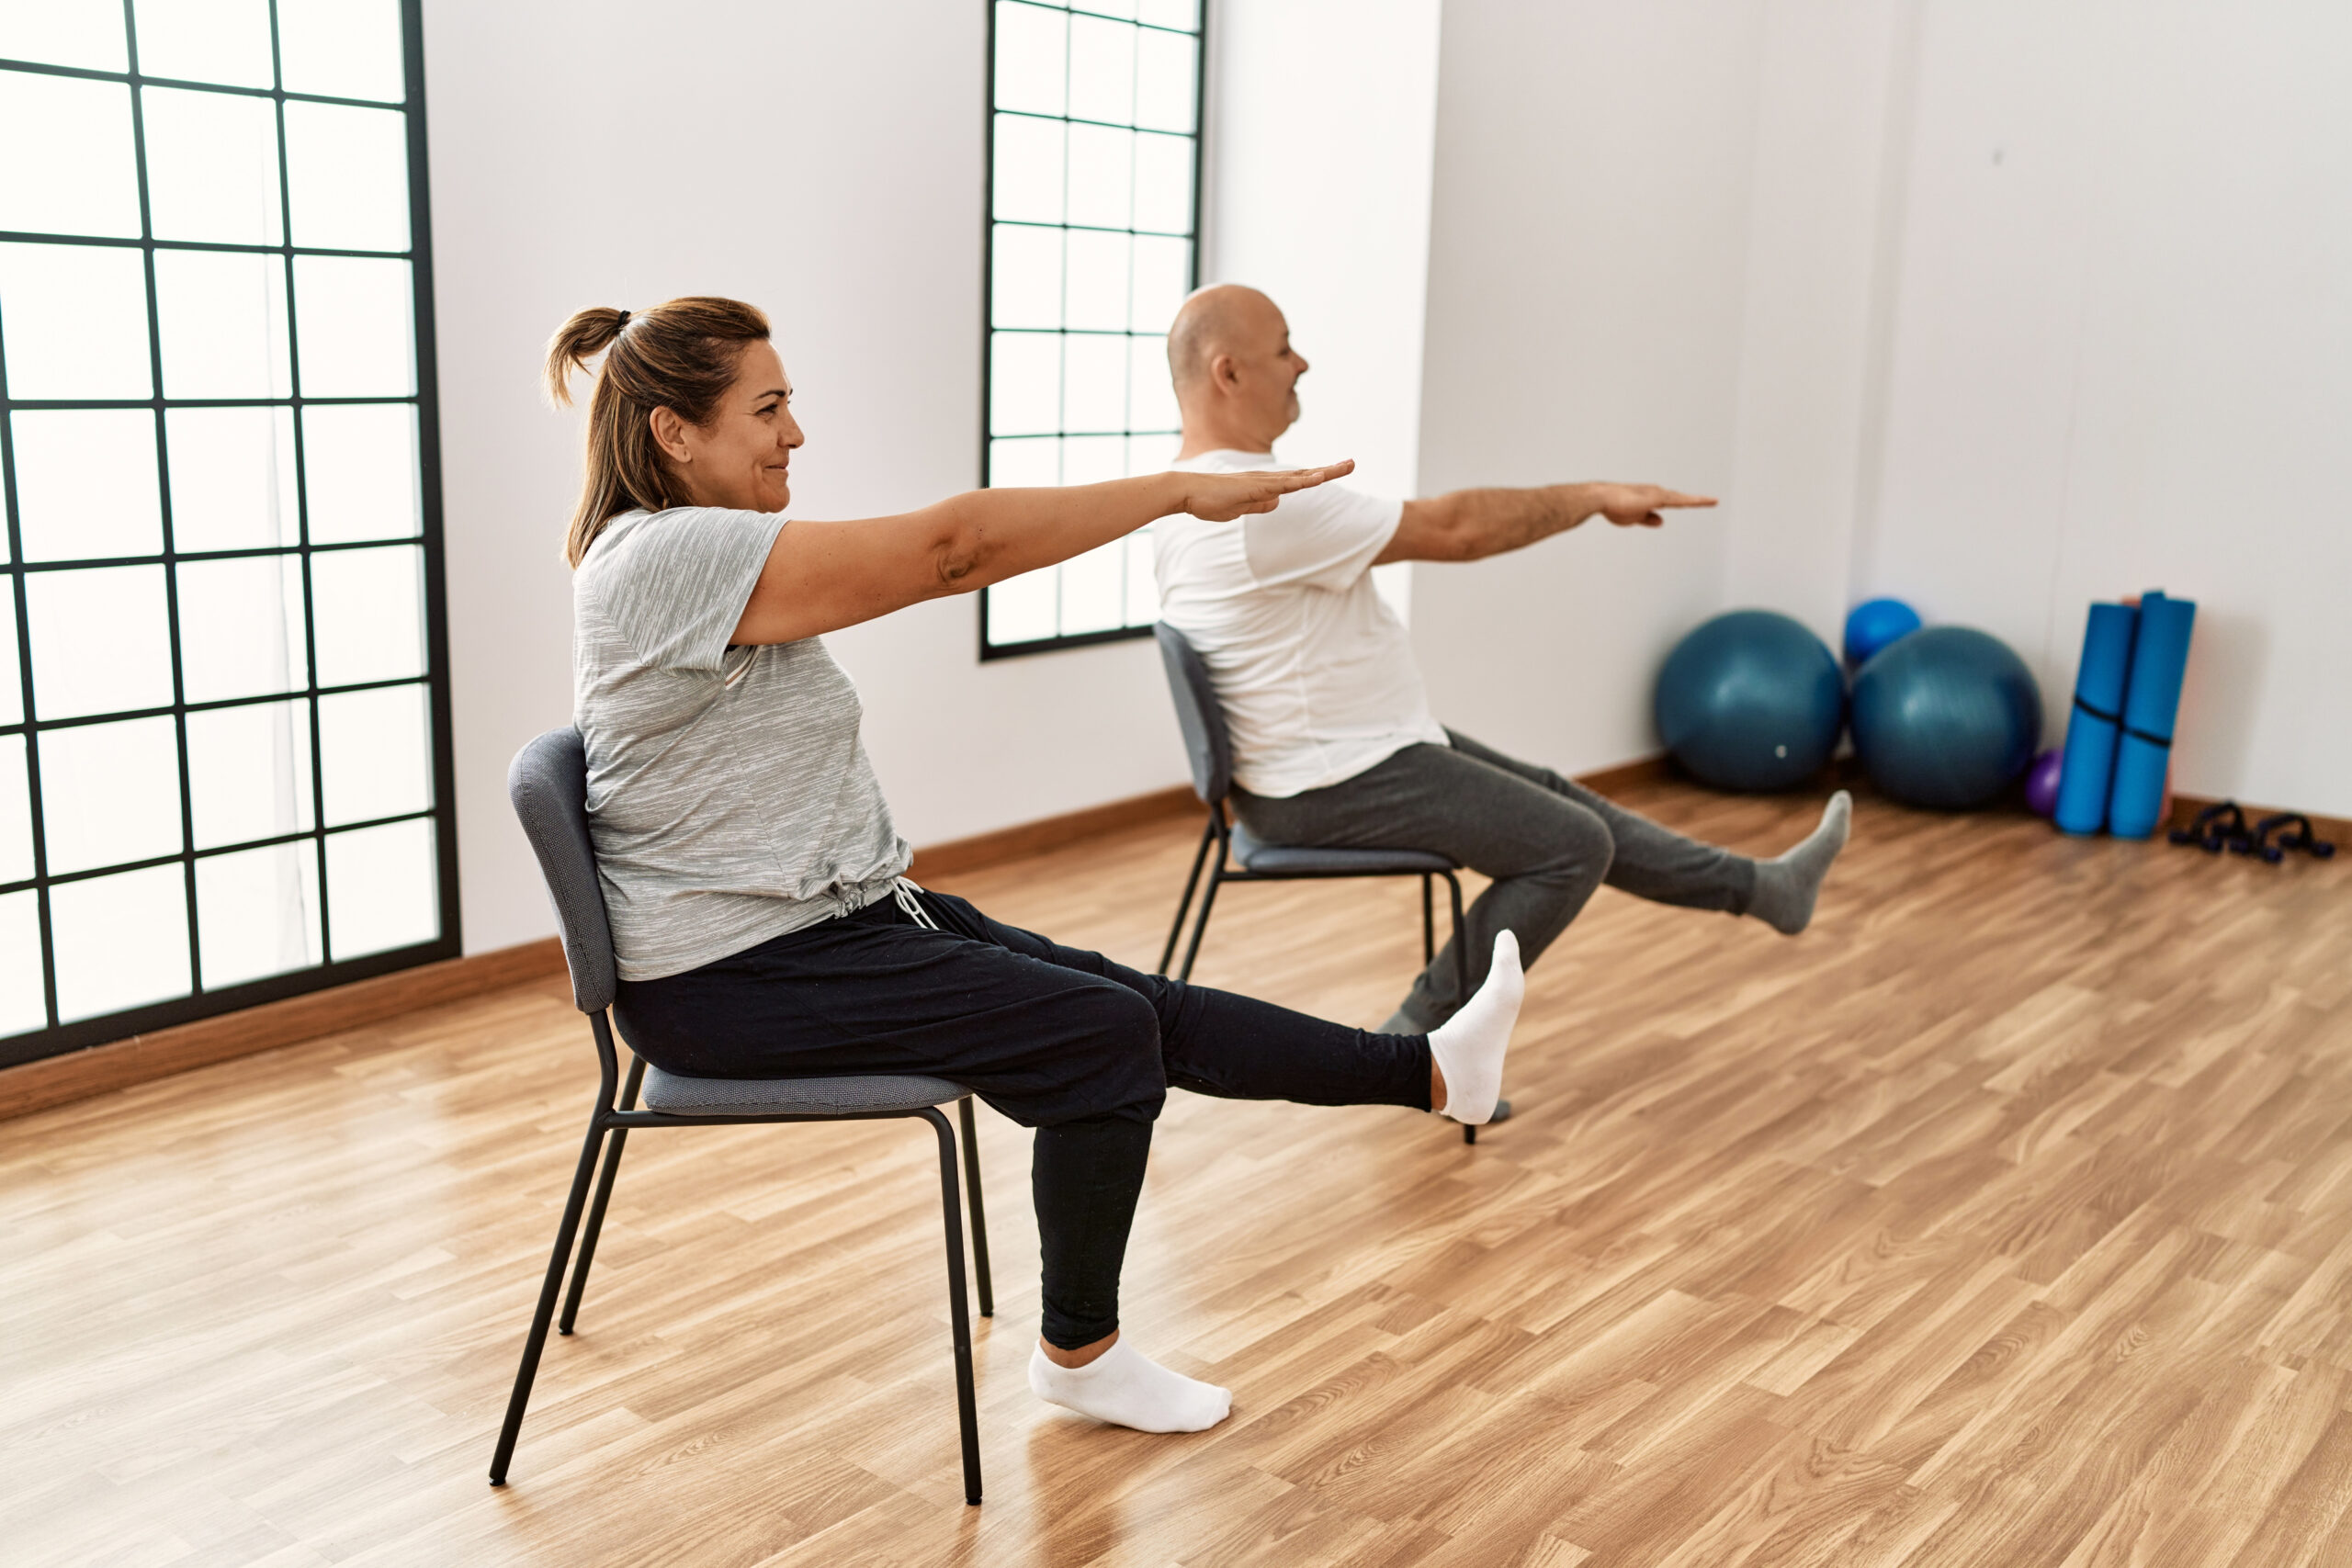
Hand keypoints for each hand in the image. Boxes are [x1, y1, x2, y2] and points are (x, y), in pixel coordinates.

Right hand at [1176, 460, 1355, 521]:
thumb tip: (1277, 503)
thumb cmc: (1209, 501)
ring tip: (1346, 466)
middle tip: (1352, 462)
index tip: (1335, 471)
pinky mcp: (1254, 487)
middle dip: (1329, 470)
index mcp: (1264, 485)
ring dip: (1323, 472)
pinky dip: (1302, 481)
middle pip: (1304, 474)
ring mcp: (1262, 482)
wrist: (1186, 493)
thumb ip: (1259, 505)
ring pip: (1298, 477)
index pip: (1296, 480)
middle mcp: (1267, 479)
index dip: (1316, 476)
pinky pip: (1283, 484)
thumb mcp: (1240, 509)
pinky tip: (1318, 478)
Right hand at [1589, 483, 1716, 527]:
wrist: (1602, 498)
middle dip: (1696, 501)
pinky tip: (1702, 502)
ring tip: (1713, 501)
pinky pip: (1679, 501)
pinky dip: (1692, 501)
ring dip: (1697, 500)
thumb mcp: (1633, 518)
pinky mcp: (1657, 497)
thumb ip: (1647, 519)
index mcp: (1651, 498)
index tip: (1698, 502)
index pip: (1671, 502)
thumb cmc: (1613, 506)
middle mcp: (1657, 493)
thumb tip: (1662, 521)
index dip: (1685, 502)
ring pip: (1682, 499)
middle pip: (1680, 499)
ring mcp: (1658, 494)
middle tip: (1712, 501)